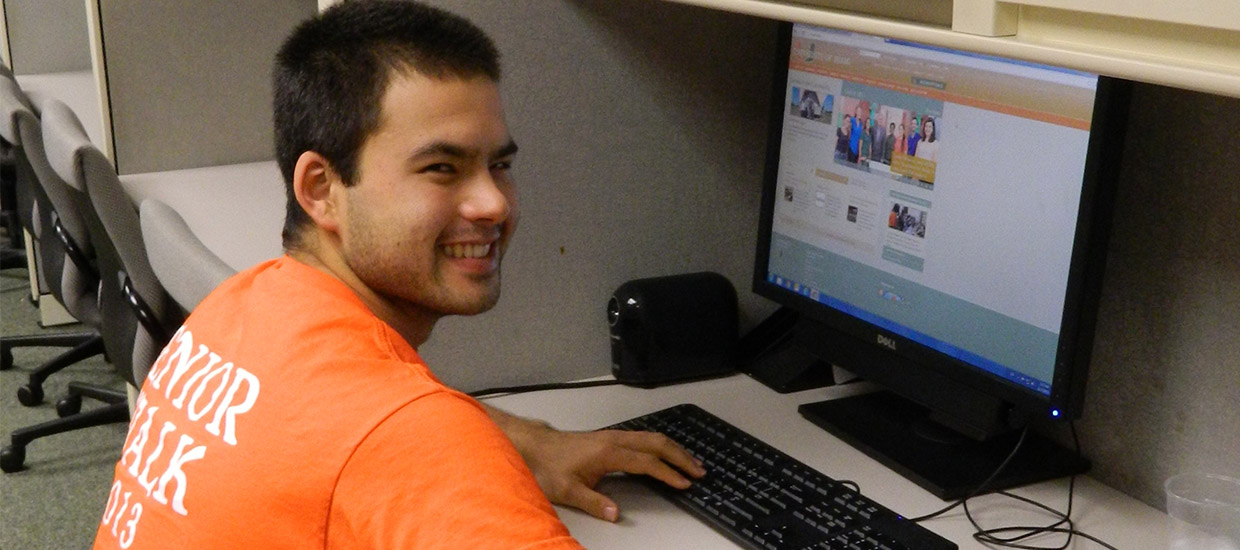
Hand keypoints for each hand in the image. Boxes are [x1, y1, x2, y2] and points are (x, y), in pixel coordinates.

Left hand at [483, 405, 704, 521]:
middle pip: (656, 443)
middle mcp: (614, 440)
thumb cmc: (548, 466)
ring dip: (673, 448)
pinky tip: (665, 453)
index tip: (685, 484)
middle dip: (680, 457)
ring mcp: (613, 436)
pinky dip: (660, 445)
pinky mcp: (609, 438)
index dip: (668, 473)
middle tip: (699, 471)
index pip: (647, 463)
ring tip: (691, 461)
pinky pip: (643, 438)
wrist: (533, 446)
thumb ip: (593, 502)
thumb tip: (615, 514)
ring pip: (651, 438)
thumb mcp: (566, 490)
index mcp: (608, 453)